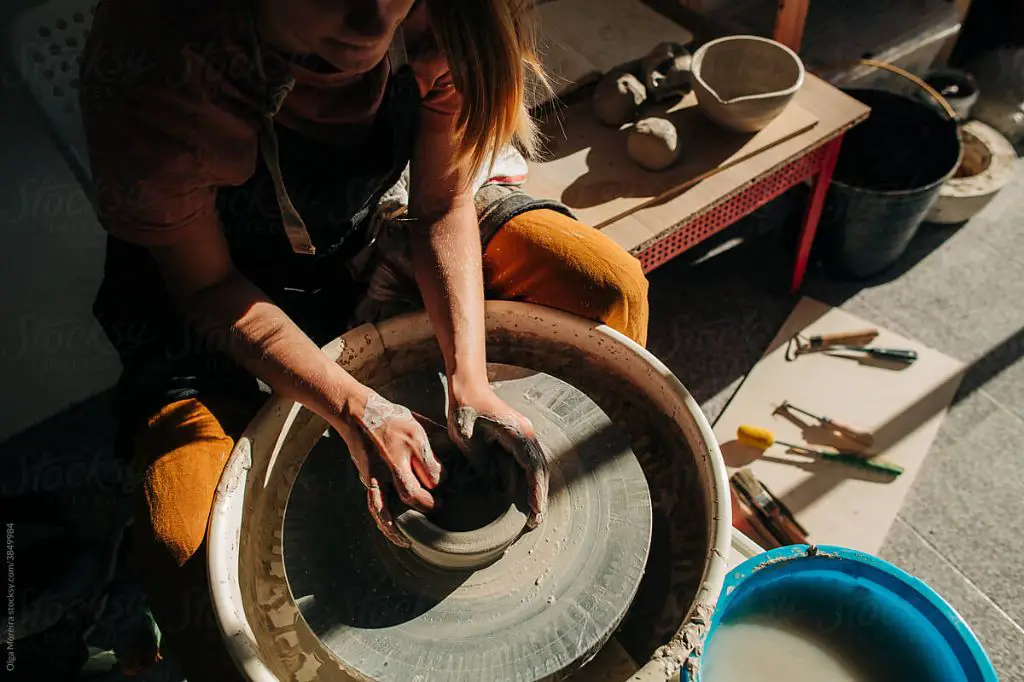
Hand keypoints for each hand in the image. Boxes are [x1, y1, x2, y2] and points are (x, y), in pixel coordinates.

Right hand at [333, 389, 442, 546]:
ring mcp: (378, 470)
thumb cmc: (390, 416)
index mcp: (411, 440)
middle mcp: (394, 458)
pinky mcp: (368, 478)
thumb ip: (435, 437)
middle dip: (429, 504)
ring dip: (407, 520)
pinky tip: (397, 536)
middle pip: (413, 491)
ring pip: (393, 503)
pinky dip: (385, 524)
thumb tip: (454, 450)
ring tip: (420, 532)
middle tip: (441, 505)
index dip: (442, 480)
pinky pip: (376, 505)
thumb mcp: (417, 421)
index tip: (446, 481)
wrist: (355, 412)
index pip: (432, 471)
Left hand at [448, 383, 548, 526]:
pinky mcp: (519, 436)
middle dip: (541, 495)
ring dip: (538, 488)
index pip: (533, 466)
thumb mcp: (467, 438)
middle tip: (536, 520)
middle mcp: (527, 433)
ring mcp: (525, 434)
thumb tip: (494, 482)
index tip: (535, 511)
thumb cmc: (465, 409)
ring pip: (538, 466)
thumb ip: (482, 461)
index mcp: (518, 432)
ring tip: (535, 513)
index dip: (535, 490)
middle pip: (541, 468)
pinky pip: (529, 461)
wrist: (468, 387)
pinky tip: (527, 493)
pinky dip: (531, 479)